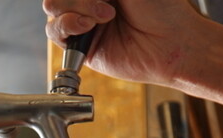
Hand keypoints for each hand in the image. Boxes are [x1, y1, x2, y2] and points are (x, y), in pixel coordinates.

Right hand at [43, 0, 205, 85]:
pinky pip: (55, 32)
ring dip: (77, 7)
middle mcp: (89, 2)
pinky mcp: (80, 47)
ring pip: (52, 7)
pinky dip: (68, 25)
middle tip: (107, 3)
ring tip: (105, 16)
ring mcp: (82, 23)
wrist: (169, 43)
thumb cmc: (161, 8)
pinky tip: (89, 26)